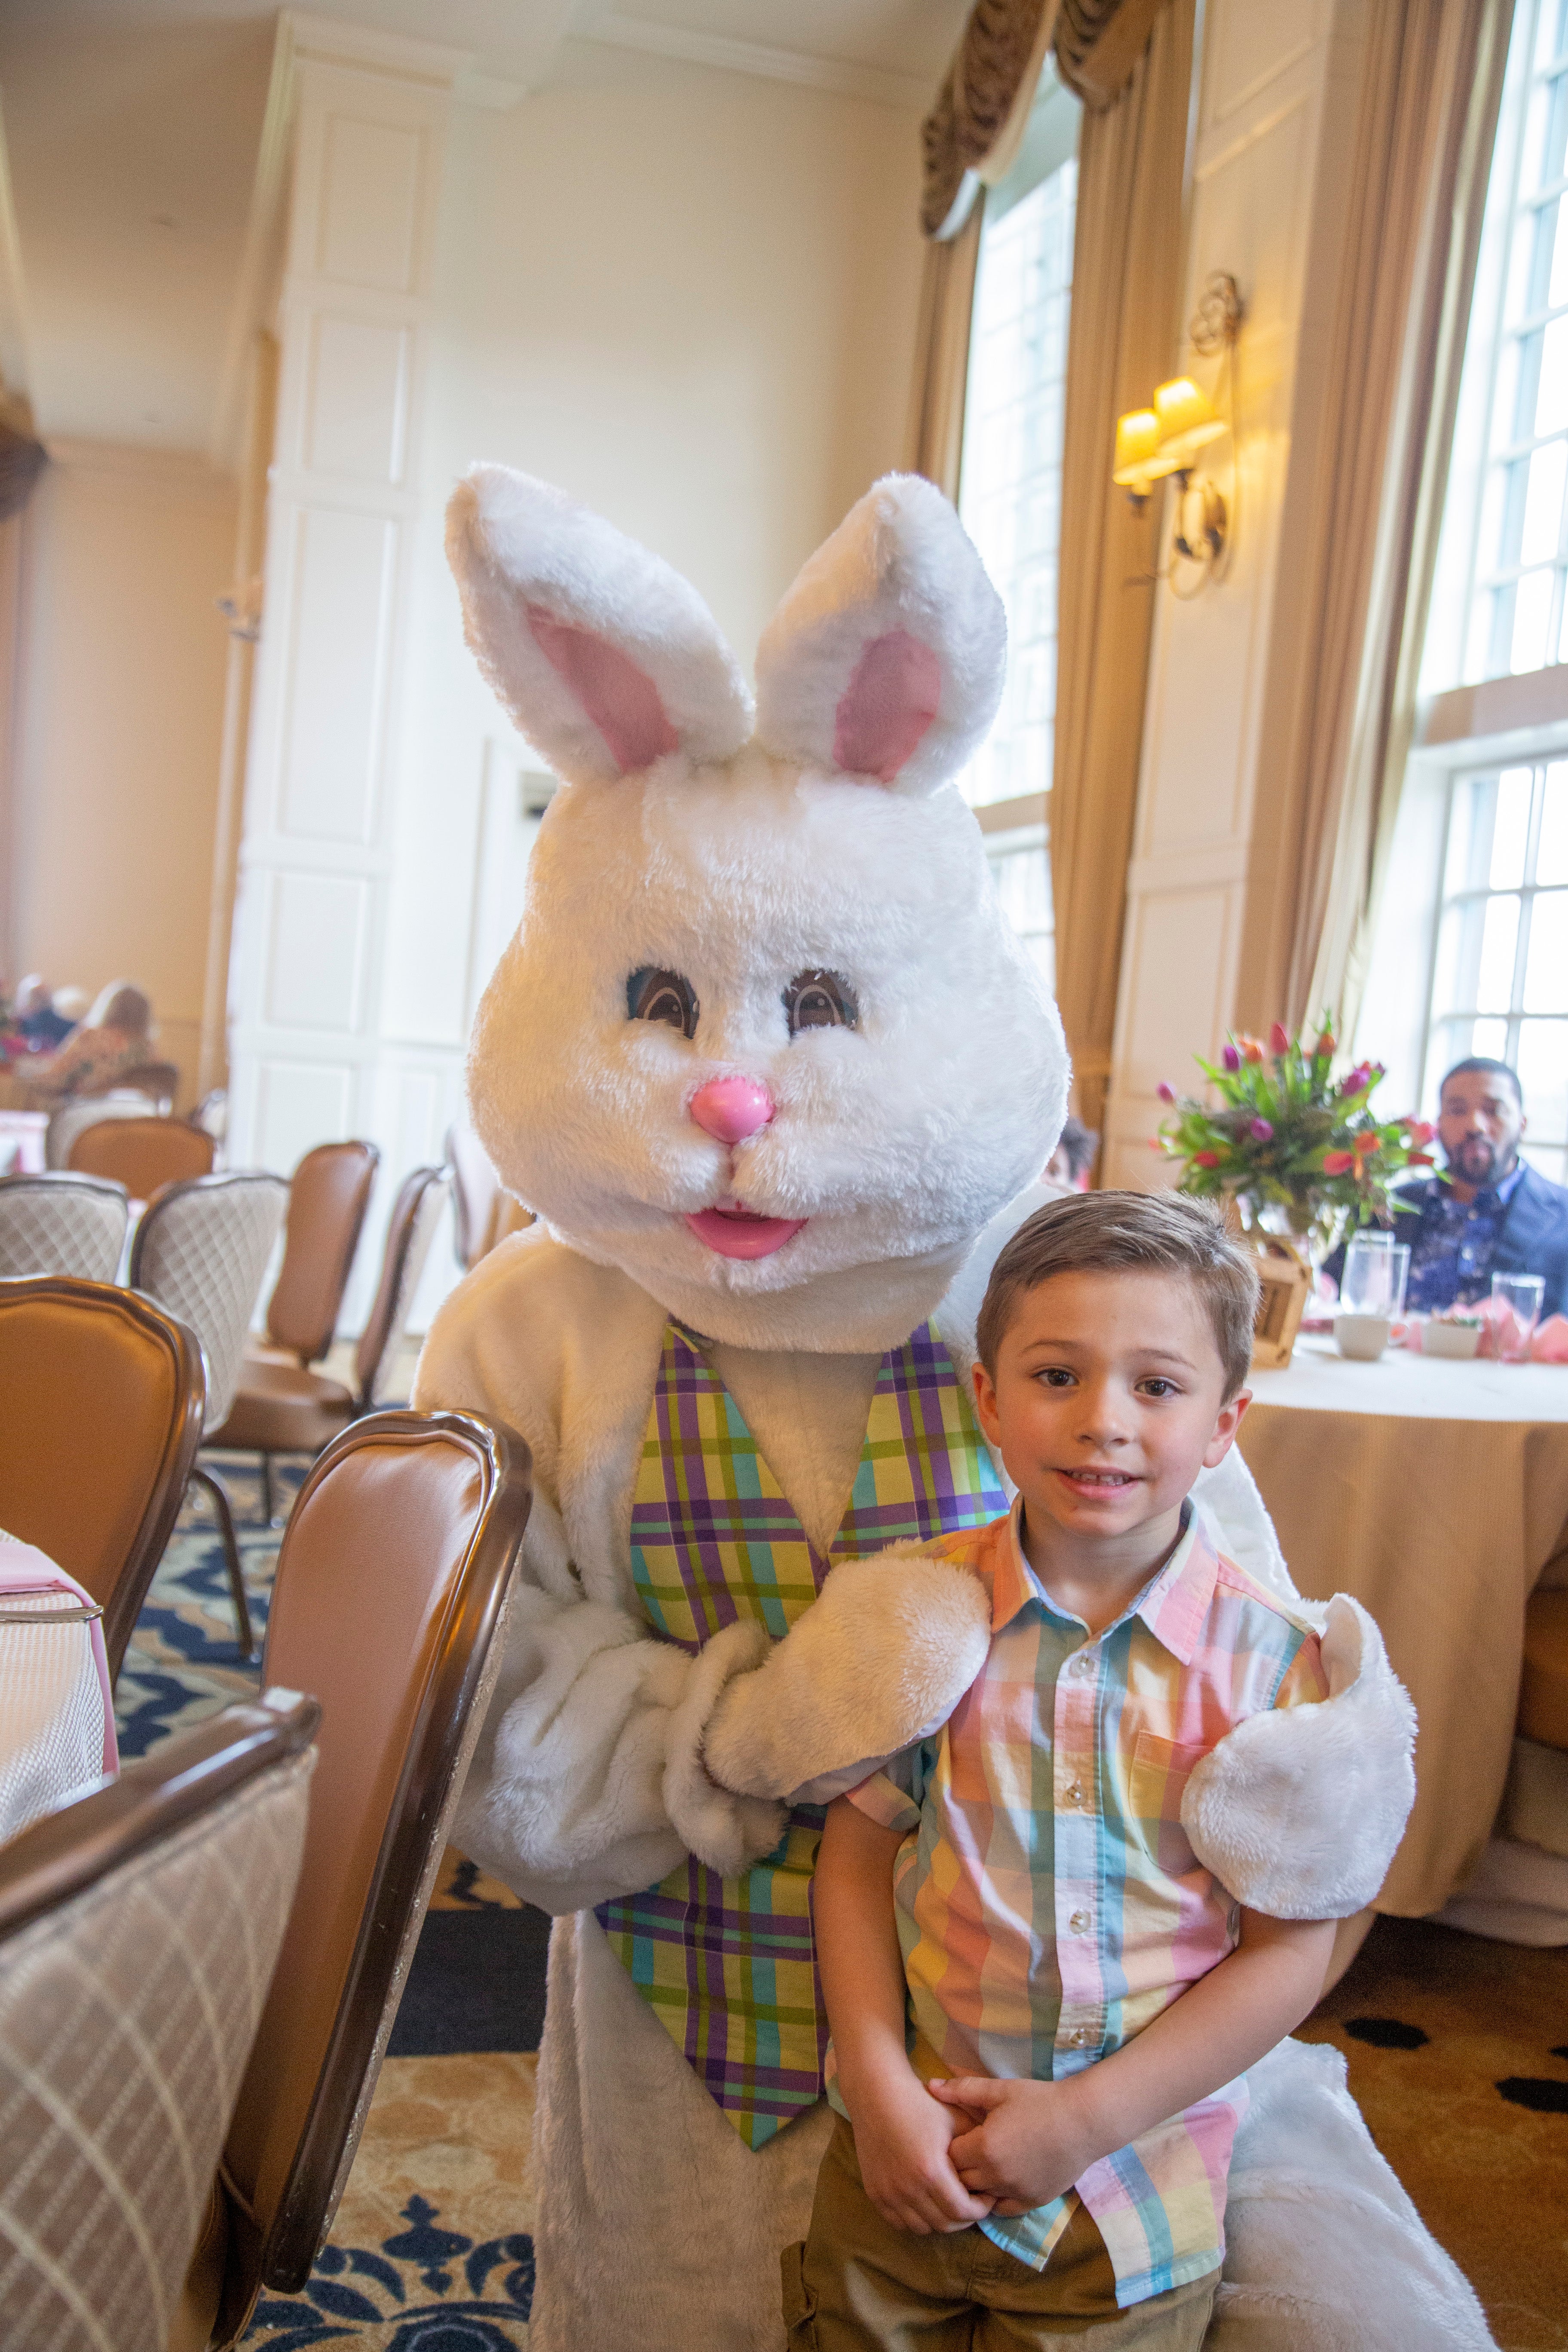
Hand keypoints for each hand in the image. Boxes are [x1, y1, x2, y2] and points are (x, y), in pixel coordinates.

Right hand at [842, 2064, 995, 2235]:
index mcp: (931, 2171)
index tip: (987, 2197)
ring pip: (922, 2228)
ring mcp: (889, 2193)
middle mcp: (908, 2188)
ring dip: (940, 2221)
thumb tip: (994, 2172)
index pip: (963, 2211)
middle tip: (972, 2203)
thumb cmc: (921, 2104)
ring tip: (948, 2203)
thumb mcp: (955, 2120)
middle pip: (944, 2224)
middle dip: (964, 2218)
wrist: (878, 2094)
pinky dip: (915, 2219)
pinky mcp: (874, 2193)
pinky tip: (924, 2203)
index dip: (981, 2210)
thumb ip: (977, 2148)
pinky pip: (898, 2222)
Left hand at [929, 2076, 1097, 2218]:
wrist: (1083, 2121)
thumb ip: (963, 2089)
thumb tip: (930, 2085)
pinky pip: (1003, 2210)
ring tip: (982, 2166)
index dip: (950, 2147)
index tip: (957, 2136)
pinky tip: (999, 2182)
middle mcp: (996, 2176)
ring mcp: (1015, 2193)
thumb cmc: (1041, 2101)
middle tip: (966, 2152)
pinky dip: (996, 2199)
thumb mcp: (1000, 2090)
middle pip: (961, 2182)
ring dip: (976, 2185)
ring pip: (980, 2198)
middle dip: (959, 2169)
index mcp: (984, 2148)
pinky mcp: (1032, 2202)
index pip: (949, 2158)